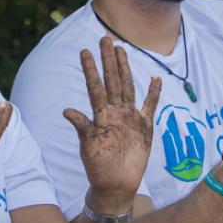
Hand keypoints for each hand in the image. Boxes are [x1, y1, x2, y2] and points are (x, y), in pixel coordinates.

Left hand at [63, 37, 160, 213]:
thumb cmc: (98, 167)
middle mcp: (115, 112)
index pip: (95, 87)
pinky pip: (150, 106)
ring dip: (125, 69)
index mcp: (100, 116)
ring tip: (121, 50)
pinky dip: (153, 93)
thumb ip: (82, 127)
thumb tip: (67, 111)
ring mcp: (130, 118)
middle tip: (105, 38)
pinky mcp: (144, 127)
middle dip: (108, 60)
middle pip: (113, 80)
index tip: (84, 51)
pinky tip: (155, 78)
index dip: (90, 70)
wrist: (116, 185)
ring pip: (128, 87)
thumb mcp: (88, 147)